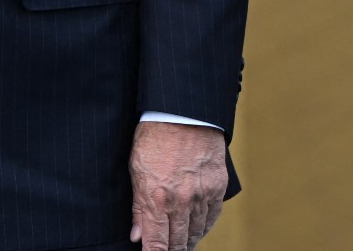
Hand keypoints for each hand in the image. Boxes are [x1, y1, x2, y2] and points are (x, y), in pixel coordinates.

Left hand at [130, 122, 227, 249]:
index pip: (157, 240)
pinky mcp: (217, 189)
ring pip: (197, 231)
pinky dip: (204, 227)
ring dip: (188, 242)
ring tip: (182, 247)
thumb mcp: (136, 170)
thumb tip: (137, 235)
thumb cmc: (154, 138)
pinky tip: (198, 232)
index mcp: (157, 197)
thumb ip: (137, 206)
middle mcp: (182, 201)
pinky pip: (212, 217)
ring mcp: (202, 196)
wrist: (184, 115)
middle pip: (179, 240)